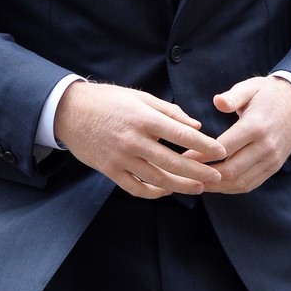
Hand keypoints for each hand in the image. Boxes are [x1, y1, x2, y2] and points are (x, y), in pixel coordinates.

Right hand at [53, 80, 225, 198]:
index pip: (181, 135)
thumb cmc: (108, 100)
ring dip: (181, 186)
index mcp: (143, 118)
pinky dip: (154, 192)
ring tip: (199, 188)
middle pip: (173, 162)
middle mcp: (134, 140)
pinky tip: (167, 191)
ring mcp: (121, 158)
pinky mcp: (110, 171)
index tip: (221, 151)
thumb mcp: (139, 97)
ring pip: (157, 179)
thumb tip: (196, 126)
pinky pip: (136, 188)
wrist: (70, 112)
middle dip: (199, 172)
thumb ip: (169, 111)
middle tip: (218, 176)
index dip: (204, 145)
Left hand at [187, 76, 290, 194]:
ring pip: (240, 182)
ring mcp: (271, 160)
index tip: (183, 156)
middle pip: (231, 170)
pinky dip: (231, 188)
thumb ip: (233, 96)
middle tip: (184, 173)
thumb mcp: (250, 87)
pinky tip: (215, 184)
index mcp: (256, 126)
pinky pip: (250, 184)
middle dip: (205, 174)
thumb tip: (217, 102)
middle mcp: (265, 146)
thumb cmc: (267, 94)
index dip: (201, 155)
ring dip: (216, 186)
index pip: (224, 148)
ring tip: (195, 182)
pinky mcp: (274, 167)